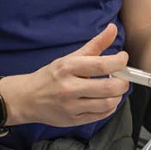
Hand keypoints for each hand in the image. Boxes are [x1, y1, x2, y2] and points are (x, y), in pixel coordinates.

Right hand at [2, 24, 129, 127]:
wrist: (27, 98)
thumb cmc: (51, 76)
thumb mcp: (70, 57)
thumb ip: (94, 45)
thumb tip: (113, 28)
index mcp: (68, 68)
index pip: (101, 66)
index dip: (119, 62)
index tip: (123, 58)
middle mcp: (69, 88)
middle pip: (108, 87)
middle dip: (123, 82)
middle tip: (123, 77)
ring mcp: (71, 107)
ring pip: (107, 104)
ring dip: (118, 95)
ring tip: (115, 89)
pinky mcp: (73, 121)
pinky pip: (101, 115)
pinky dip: (110, 107)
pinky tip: (106, 100)